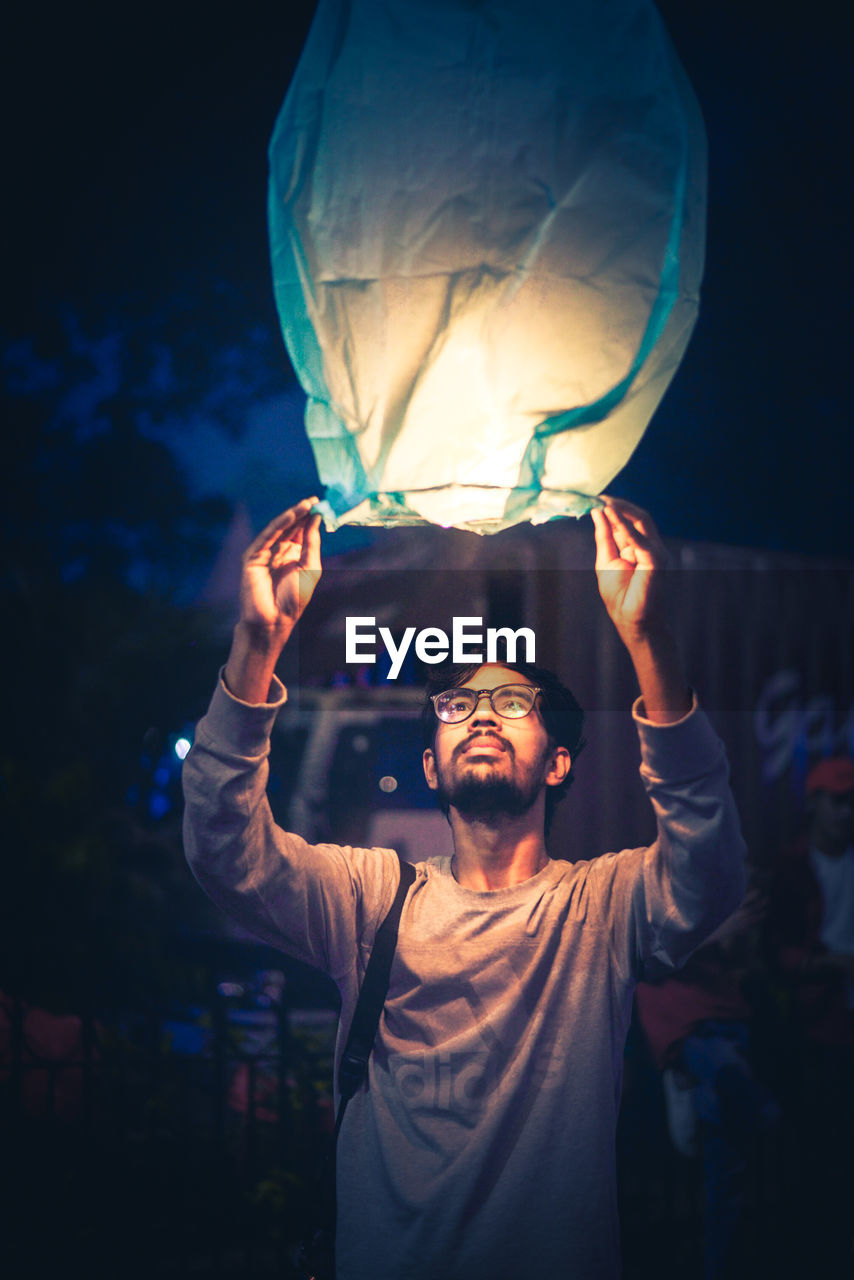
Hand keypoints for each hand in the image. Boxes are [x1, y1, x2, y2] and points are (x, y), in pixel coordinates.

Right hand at [224, 497, 322, 703]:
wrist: (274, 621)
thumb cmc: (294, 600)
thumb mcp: (310, 568)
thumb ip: (312, 543)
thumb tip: (315, 519)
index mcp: (293, 555)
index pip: (301, 531)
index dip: (310, 518)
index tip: (322, 504)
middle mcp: (278, 552)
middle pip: (291, 527)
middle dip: (302, 513)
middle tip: (315, 499)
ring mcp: (264, 554)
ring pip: (279, 529)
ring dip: (292, 515)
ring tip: (306, 504)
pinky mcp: (253, 557)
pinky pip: (267, 537)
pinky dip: (279, 525)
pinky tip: (291, 515)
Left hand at [591, 498, 689, 721]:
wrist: (632, 622)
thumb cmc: (620, 596)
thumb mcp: (605, 561)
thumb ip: (604, 537)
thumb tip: (597, 512)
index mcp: (639, 546)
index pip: (628, 520)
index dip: (613, 508)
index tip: (595, 497)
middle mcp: (651, 546)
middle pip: (638, 516)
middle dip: (618, 505)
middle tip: (599, 496)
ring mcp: (656, 553)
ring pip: (643, 522)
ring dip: (622, 511)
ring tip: (604, 502)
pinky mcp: (657, 562)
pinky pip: (642, 541)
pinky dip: (627, 527)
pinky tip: (612, 516)